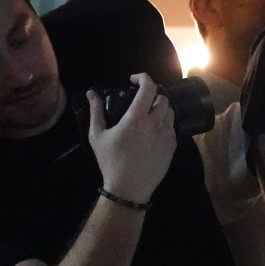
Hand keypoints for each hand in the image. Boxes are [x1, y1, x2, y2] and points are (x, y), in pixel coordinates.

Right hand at [89, 73, 176, 204]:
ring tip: (148, 114)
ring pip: (170, 111)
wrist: (130, 187)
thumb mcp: (98, 136)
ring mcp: (167, 134)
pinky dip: (164, 122)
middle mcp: (156, 123)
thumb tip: (91, 93)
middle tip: (140, 100)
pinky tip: (153, 130)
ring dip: (160, 108)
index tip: (134, 79)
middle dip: (151, 95)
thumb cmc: (111, 161)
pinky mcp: (173, 146)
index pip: (149, 88)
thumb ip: (96, 111)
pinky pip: (172, 127)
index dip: (143, 78)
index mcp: (137, 118)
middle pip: (162, 98)